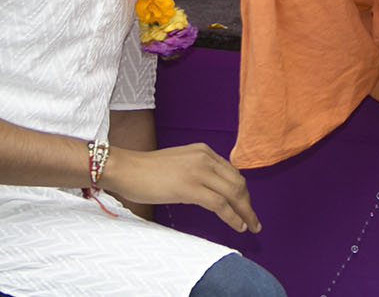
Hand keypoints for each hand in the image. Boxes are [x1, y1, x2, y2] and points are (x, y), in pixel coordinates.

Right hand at [104, 143, 260, 233]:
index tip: (246, 206)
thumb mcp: (180, 164)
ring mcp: (198, 171)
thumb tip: (214, 190)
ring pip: (233, 193)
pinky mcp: (190, 187)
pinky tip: (238, 226)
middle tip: (253, 221)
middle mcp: (204, 157)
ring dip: (246, 212)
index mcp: (203, 151)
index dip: (243, 192)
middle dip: (248, 204)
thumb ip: (198, 171)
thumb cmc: (147, 171)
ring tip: (250, 227)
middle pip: (238, 183)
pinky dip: (233, 217)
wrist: (126, 169)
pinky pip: (220, 204)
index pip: (233, 172)